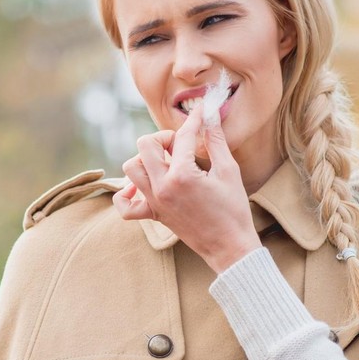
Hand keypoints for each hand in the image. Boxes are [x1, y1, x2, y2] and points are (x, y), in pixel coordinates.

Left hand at [112, 104, 260, 272]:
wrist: (230, 247)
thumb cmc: (233, 209)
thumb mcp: (229, 171)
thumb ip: (216, 141)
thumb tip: (210, 118)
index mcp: (183, 175)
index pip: (182, 136)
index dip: (194, 120)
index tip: (201, 112)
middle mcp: (162, 187)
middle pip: (145, 145)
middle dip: (163, 138)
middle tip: (181, 145)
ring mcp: (154, 202)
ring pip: (131, 168)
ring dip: (145, 159)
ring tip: (166, 163)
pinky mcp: (154, 215)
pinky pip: (125, 206)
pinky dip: (126, 193)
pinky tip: (140, 186)